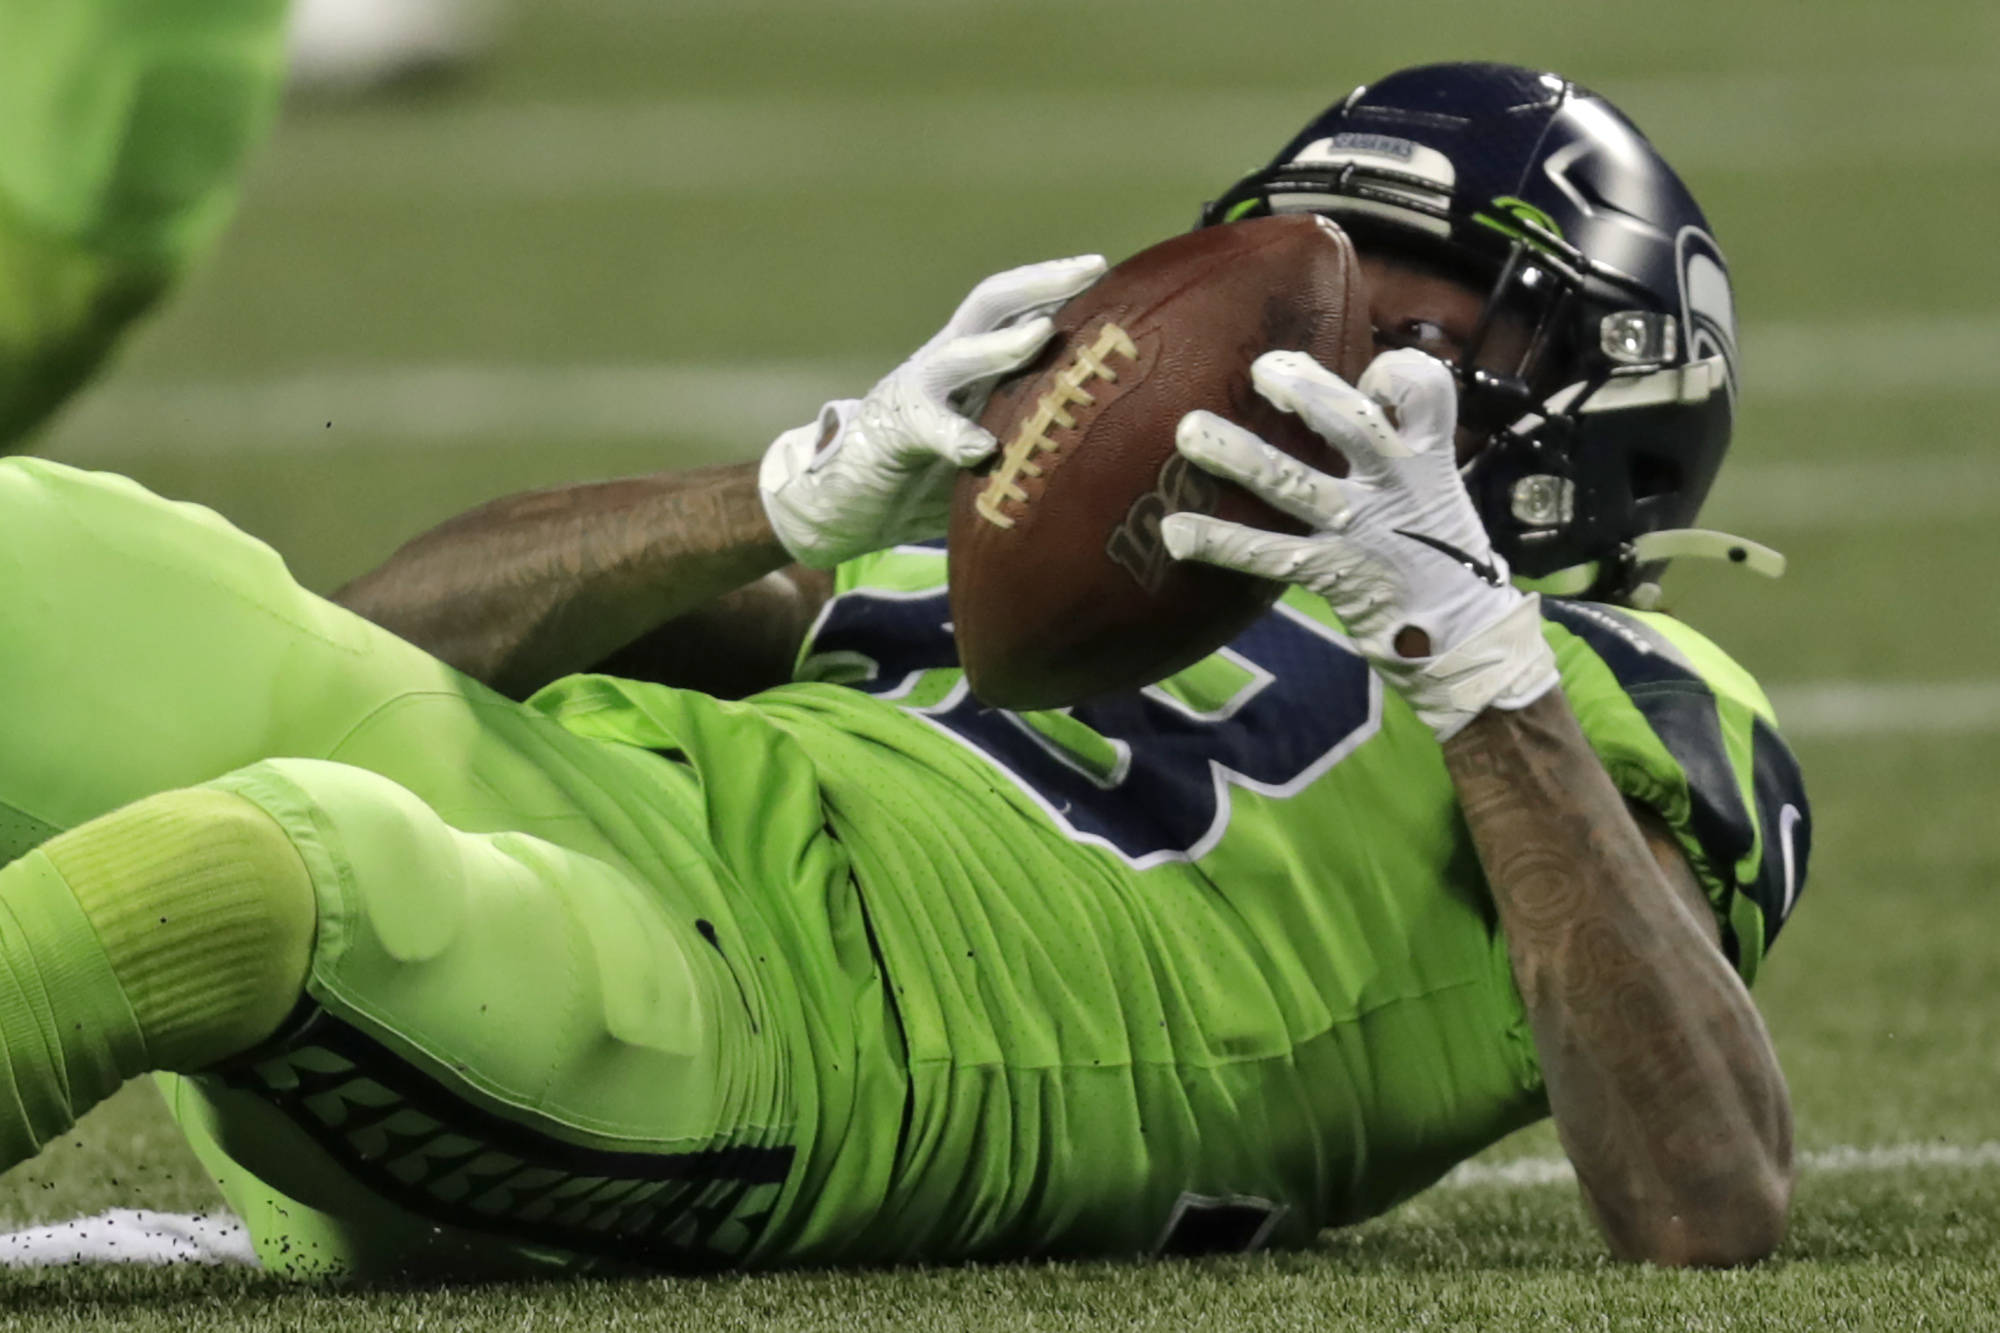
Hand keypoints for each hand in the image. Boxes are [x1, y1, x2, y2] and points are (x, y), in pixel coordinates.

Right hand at [759, 254, 1107, 567]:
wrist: (844, 505)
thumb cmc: (930, 481)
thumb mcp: (991, 451)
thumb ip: (1031, 436)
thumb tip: (1106, 440)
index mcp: (975, 366)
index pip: (1020, 309)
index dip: (1063, 289)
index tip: (1113, 272)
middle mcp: (946, 365)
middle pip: (991, 304)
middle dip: (1041, 283)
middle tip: (1089, 269)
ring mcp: (914, 393)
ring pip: (957, 353)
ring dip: (1000, 345)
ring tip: (1041, 334)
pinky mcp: (889, 433)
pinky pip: (922, 425)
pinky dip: (951, 433)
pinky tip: (978, 448)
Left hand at [1161, 348, 1557, 740]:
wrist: (1461, 633)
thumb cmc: (1437, 548)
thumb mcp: (1435, 486)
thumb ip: (1396, 441)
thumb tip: (1352, 392)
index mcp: (1427, 457)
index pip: (1426, 391)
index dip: (1395, 373)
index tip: (1368, 377)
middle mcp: (1395, 484)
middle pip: (1353, 424)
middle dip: (1305, 391)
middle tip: (1261, 369)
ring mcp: (1361, 528)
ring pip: (1295, 482)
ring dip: (1240, 455)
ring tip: (1189, 432)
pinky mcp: (1332, 572)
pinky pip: (1267, 554)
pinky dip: (1219, 541)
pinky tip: (1176, 531)